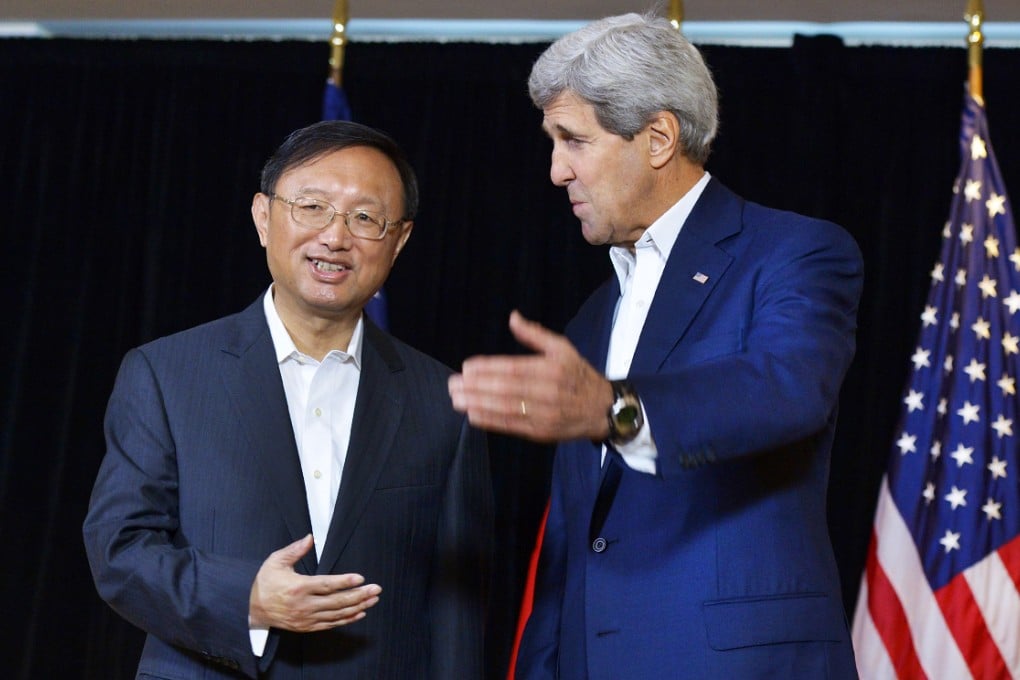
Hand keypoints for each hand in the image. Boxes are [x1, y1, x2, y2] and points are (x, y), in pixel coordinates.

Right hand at [249, 534, 380, 631]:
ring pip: (337, 614)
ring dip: (357, 606)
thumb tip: (310, 537)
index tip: (361, 578)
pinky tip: (359, 613)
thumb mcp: (276, 561)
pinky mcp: (307, 627)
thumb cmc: (265, 582)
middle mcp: (304, 605)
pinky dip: (346, 619)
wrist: (251, 609)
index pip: (327, 585)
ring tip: (373, 600)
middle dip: (359, 595)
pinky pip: (331, 624)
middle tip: (376, 589)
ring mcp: (306, 618)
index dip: (345, 581)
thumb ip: (295, 549)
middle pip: (337, 601)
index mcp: (298, 587)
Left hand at [448, 310, 612, 442]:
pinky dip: (491, 421)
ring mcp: (544, 414)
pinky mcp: (541, 431)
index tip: (467, 366)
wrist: (602, 409)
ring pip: (506, 408)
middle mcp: (548, 391)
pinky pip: (512, 425)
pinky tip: (473, 415)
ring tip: (457, 399)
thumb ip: (535, 334)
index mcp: (553, 367)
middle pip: (506, 389)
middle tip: (453, 384)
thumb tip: (512, 317)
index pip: (514, 368)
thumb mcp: (562, 348)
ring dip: (478, 404)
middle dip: (476, 387)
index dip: (488, 368)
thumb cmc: (578, 375)